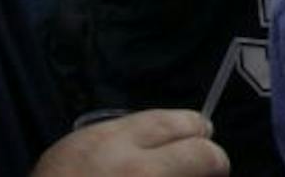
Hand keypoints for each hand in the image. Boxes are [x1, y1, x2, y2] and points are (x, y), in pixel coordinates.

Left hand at [33, 110, 228, 176]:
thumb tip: (204, 174)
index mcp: (143, 174)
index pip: (205, 153)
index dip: (218, 165)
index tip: (216, 176)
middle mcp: (117, 146)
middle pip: (183, 121)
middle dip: (198, 141)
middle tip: (199, 163)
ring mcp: (88, 139)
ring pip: (151, 115)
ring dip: (167, 135)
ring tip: (169, 155)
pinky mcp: (66, 142)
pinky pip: (115, 125)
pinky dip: (131, 138)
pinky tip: (129, 158)